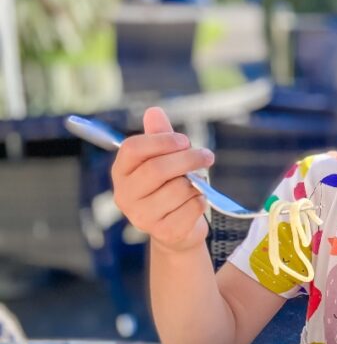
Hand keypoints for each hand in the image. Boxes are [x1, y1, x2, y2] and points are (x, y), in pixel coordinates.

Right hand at [112, 106, 212, 252]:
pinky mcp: (163, 232)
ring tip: (197, 185)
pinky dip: (201, 202)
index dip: (162, 140)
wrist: (177, 230)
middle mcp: (125, 195)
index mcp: (121, 172)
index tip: (184, 140)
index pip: (133, 148)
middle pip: (157, 169)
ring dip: (195, 184)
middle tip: (207, 155)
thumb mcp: (164, 159)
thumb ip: (159, 136)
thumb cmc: (169, 187)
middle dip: (187, 158)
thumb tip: (154, 111)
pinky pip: (191, 208)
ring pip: (178, 189)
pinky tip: (196, 202)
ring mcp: (142, 217)